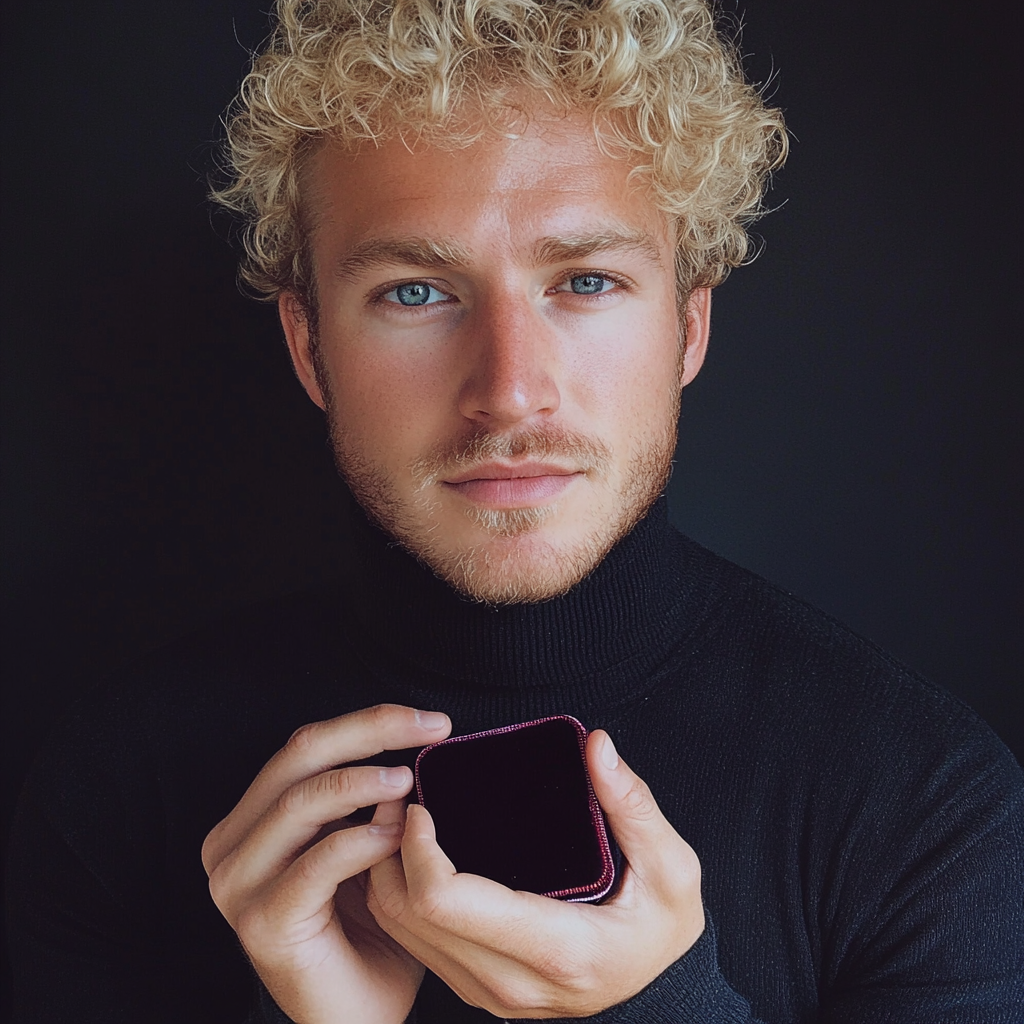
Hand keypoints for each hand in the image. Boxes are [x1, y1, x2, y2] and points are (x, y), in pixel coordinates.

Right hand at [201, 704, 450, 1023]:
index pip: (307, 746)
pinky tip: (395, 833)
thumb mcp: (369, 850)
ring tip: (410, 780)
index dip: (368, 721)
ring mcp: (238, 884)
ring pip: (300, 801)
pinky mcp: (261, 922)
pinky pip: (315, 864)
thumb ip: (373, 802)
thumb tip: (416, 744)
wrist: (357, 1019)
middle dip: (370, 731)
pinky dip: (359, 840)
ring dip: (362, 782)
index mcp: (254, 820)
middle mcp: (233, 844)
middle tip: (432, 727)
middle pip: (300, 756)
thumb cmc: (369, 933)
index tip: (431, 719)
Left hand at [367, 730, 703, 1018]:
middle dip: (389, 849)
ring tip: (400, 818)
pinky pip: (415, 943)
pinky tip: (412, 857)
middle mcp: (510, 981)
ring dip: (387, 871)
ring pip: (402, 933)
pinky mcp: (476, 989)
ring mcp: (488, 993)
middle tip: (400, 796)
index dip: (418, 848)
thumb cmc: (663, 931)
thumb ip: (631, 805)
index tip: (422, 804)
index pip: (445, 901)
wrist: (663, 998)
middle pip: (409, 915)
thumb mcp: (671, 867)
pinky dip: (399, 896)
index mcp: (554, 948)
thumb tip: (598, 747)